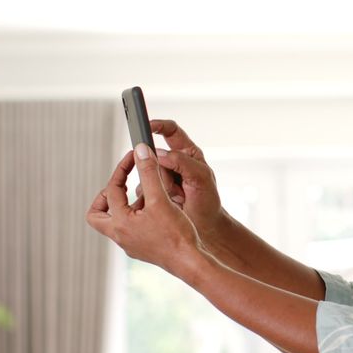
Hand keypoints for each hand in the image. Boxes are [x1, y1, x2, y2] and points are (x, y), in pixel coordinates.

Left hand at [87, 144, 204, 275]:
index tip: (136, 156)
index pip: (112, 188)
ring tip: (147, 195)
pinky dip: (137, 216)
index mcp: (119, 223)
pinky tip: (157, 210)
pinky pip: (131, 230)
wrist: (190, 262)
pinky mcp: (141, 249)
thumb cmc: (176, 234)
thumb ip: (149, 173)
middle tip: (122, 185)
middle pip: (97, 215)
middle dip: (106, 196)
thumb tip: (140, 151)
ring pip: (115, 222)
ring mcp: (130, 245)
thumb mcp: (161, 198)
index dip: (123, 168)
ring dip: (126, 205)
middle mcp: (120, 236)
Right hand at [145, 119, 225, 239]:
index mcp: (187, 153)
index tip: (146, 125)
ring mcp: (164, 176)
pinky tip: (169, 201)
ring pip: (149, 171)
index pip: (171, 130)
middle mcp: (174, 162)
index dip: (158, 125)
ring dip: (160, 184)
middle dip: (160, 167)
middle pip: (155, 153)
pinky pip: (144, 187)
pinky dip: (153, 195)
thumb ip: (183, 162)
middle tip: (174, 183)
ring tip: (178, 195)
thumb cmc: (208, 201)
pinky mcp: (155, 190)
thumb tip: (160, 153)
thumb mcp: (201, 178)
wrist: (204, 227)